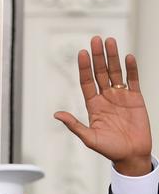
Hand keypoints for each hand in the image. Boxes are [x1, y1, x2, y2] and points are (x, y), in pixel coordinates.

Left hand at [55, 36, 152, 175]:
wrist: (131, 154)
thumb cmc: (109, 149)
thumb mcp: (89, 138)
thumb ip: (74, 125)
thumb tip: (56, 114)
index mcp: (93, 105)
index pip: (87, 82)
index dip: (84, 68)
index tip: (81, 53)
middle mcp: (106, 98)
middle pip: (101, 73)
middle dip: (98, 56)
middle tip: (95, 39)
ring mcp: (121, 97)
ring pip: (116, 72)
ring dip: (113, 57)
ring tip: (110, 41)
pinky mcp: (136, 98)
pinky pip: (133, 80)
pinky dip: (131, 68)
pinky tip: (128, 57)